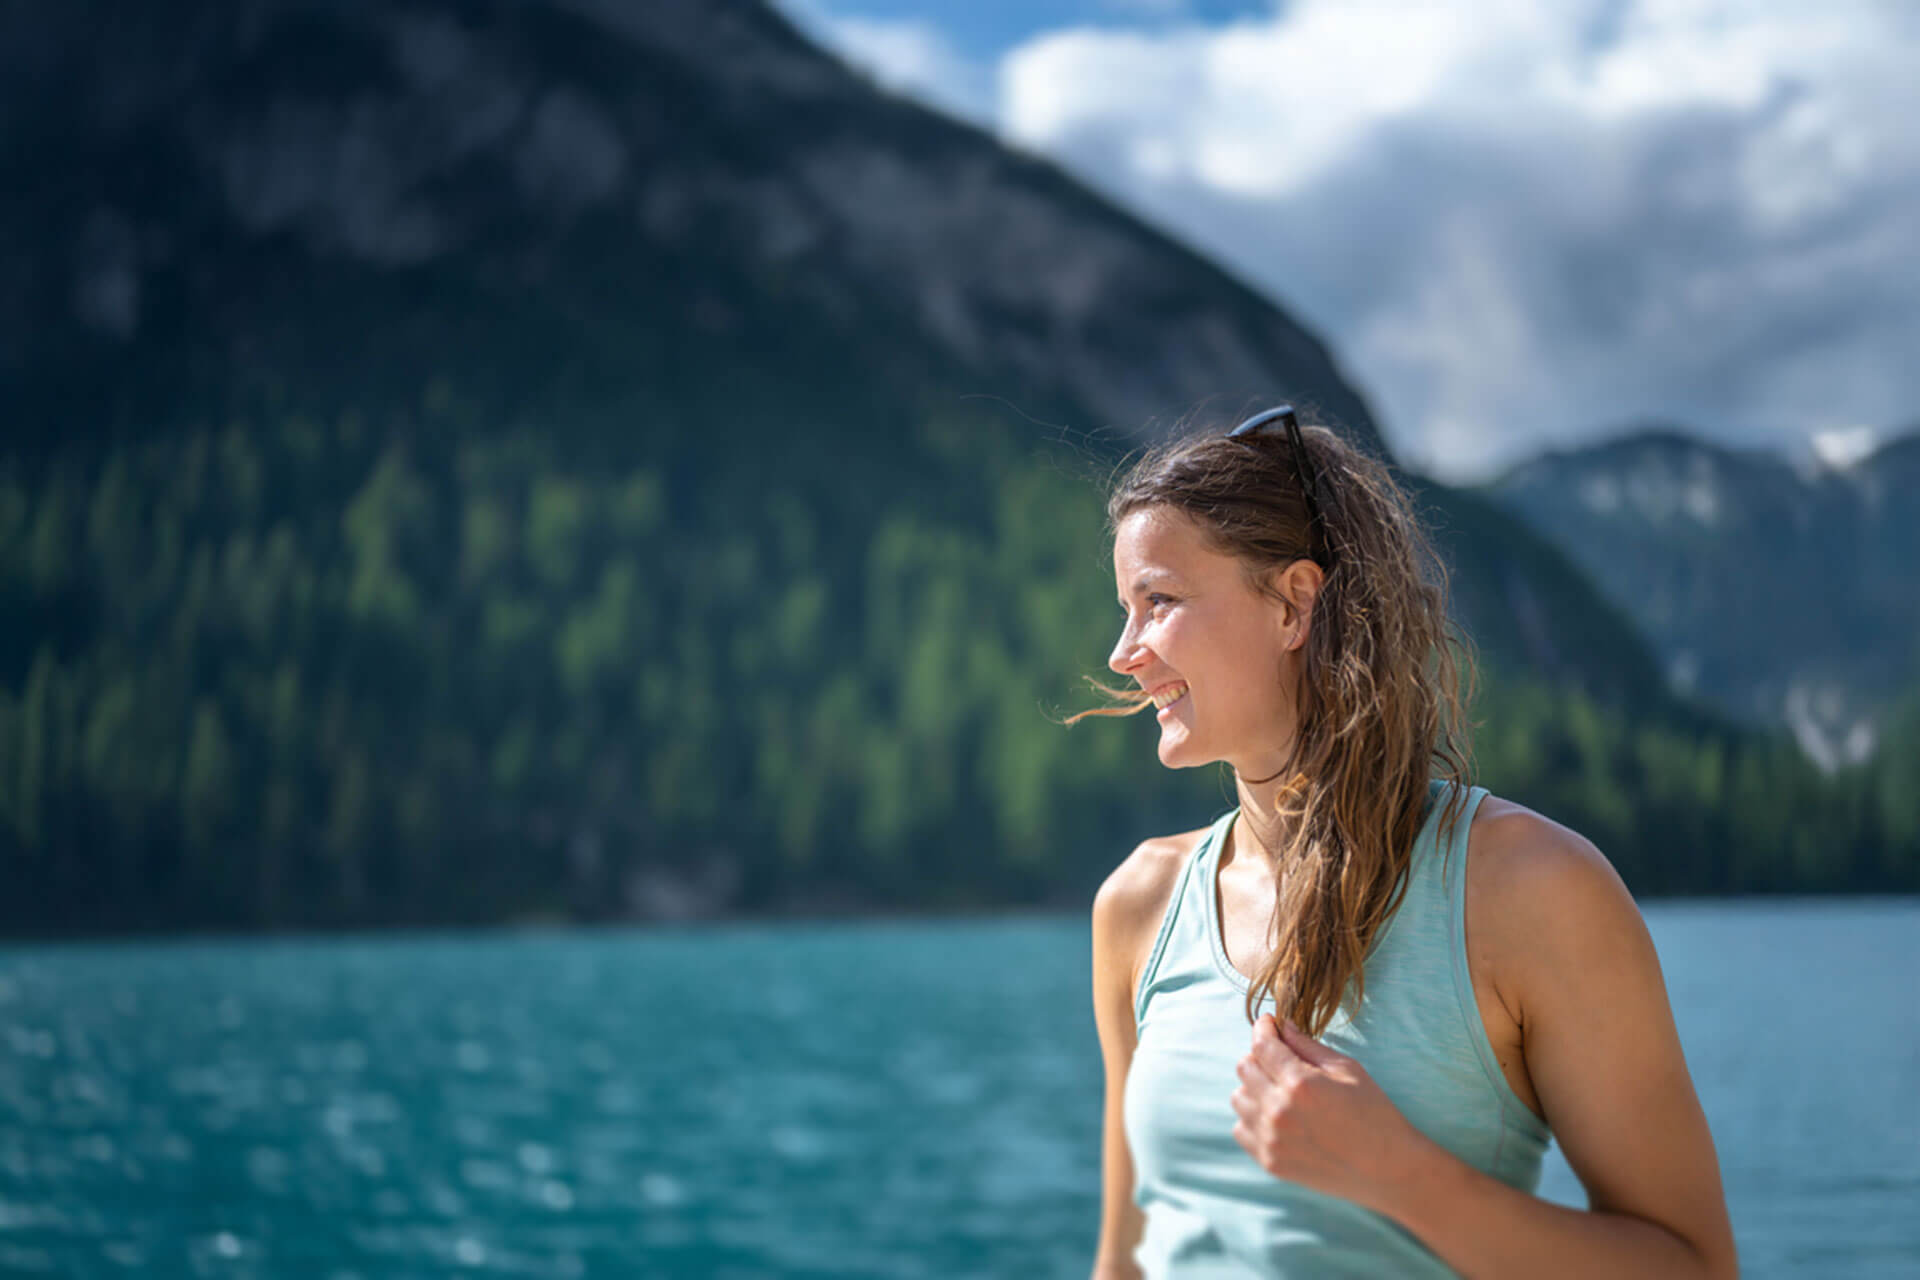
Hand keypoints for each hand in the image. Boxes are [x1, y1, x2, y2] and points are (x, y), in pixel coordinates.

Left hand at [1229, 1014, 1429, 1213]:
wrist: (1389, 1170)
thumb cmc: (1375, 1114)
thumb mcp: (1348, 1069)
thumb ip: (1308, 1046)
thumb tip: (1282, 1026)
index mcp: (1300, 1084)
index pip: (1262, 1046)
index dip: (1263, 1028)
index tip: (1269, 1023)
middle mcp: (1279, 1112)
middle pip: (1245, 1068)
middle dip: (1260, 1056)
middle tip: (1280, 1058)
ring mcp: (1272, 1140)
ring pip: (1239, 1098)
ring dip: (1254, 1087)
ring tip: (1280, 1090)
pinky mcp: (1271, 1163)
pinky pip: (1241, 1128)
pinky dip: (1253, 1118)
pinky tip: (1277, 1116)